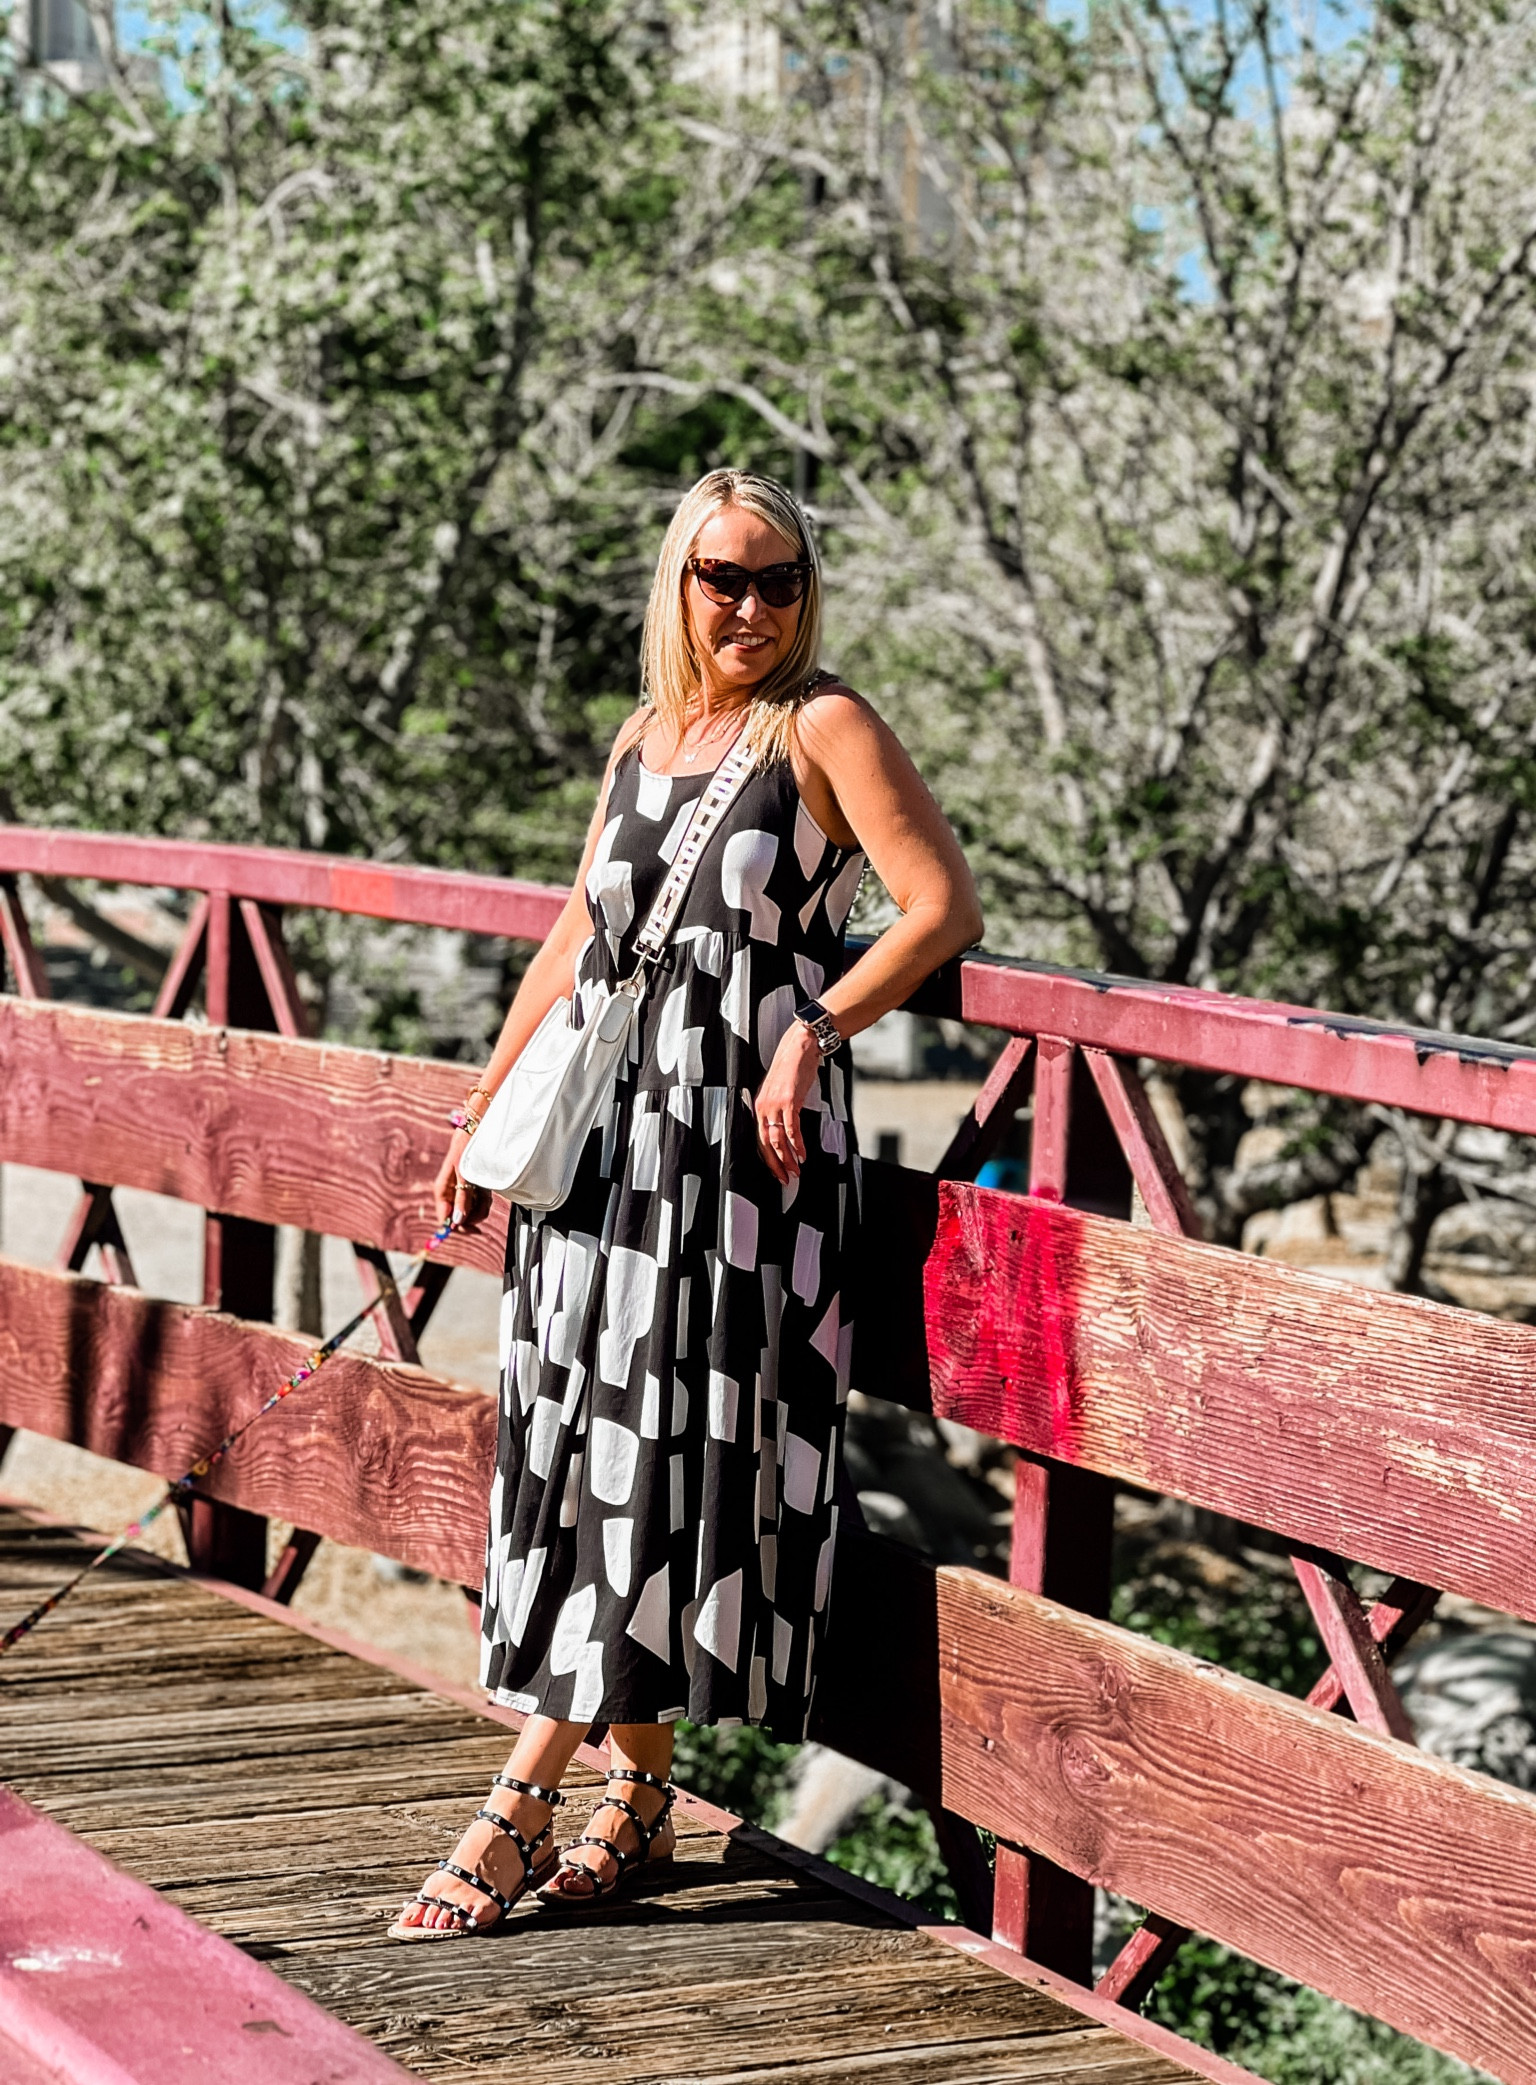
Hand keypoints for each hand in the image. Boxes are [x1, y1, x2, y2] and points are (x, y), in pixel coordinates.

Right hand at [435, 1128, 491, 1234]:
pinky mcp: (474, 1190)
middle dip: (473, 1216)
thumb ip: (462, 1198)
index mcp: (442, 1192)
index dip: (457, 1226)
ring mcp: (463, 1193)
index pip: (445, 1218)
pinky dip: (485, 1201)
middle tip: (483, 1204)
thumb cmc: (465, 1150)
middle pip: (459, 1219)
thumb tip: (458, 1221)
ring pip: (471, 1213)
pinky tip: (487, 1190)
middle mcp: (451, 1195)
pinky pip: (479, 1205)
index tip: (472, 1228)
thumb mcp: (464, 1175)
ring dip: (481, 1208)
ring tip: (485, 1192)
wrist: (476, 1132)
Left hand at [754, 1021, 822, 1184]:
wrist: (799, 1048)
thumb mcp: (778, 1091)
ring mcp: (775, 1105)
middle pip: (766, 1144)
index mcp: (759, 1106)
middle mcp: (763, 1107)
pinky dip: (797, 1144)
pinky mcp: (789, 1101)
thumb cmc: (791, 1068)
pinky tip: (802, 1154)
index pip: (759, 1139)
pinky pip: (792, 1129)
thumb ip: (777, 1108)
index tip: (777, 1171)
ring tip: (796, 1171)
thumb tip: (783, 1128)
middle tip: (786, 1179)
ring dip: (788, 1158)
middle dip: (776, 1165)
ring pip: (778, 1140)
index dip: (768, 1159)